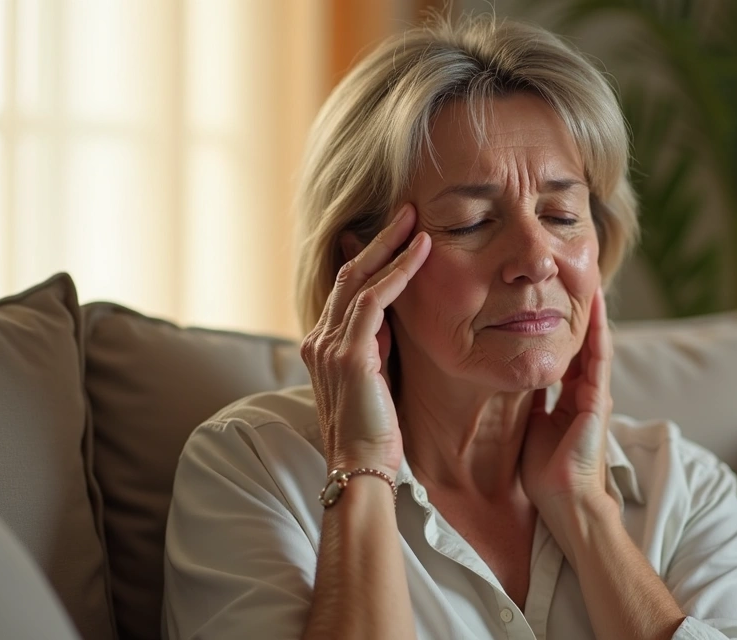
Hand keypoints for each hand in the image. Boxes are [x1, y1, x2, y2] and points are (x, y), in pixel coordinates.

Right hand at [300, 204, 429, 476]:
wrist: (360, 471)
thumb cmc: (375, 435)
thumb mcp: (375, 382)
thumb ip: (376, 349)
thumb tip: (390, 322)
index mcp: (322, 347)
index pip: (344, 290)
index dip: (369, 258)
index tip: (395, 233)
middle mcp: (318, 341)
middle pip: (346, 274)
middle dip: (379, 239)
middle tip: (406, 210)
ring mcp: (328, 346)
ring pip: (358, 279)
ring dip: (390, 246)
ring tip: (416, 220)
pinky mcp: (348, 355)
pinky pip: (373, 299)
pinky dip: (398, 272)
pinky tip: (419, 253)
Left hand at [520, 288, 614, 514]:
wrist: (565, 501)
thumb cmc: (545, 475)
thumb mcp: (530, 428)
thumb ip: (528, 404)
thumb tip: (509, 381)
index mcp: (569, 402)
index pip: (567, 357)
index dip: (561, 330)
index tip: (552, 302)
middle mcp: (585, 394)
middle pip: (582, 345)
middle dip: (578, 315)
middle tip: (572, 280)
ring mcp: (594, 395)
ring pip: (594, 344)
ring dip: (593, 313)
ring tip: (589, 281)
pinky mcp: (598, 399)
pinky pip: (599, 357)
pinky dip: (598, 329)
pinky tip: (596, 304)